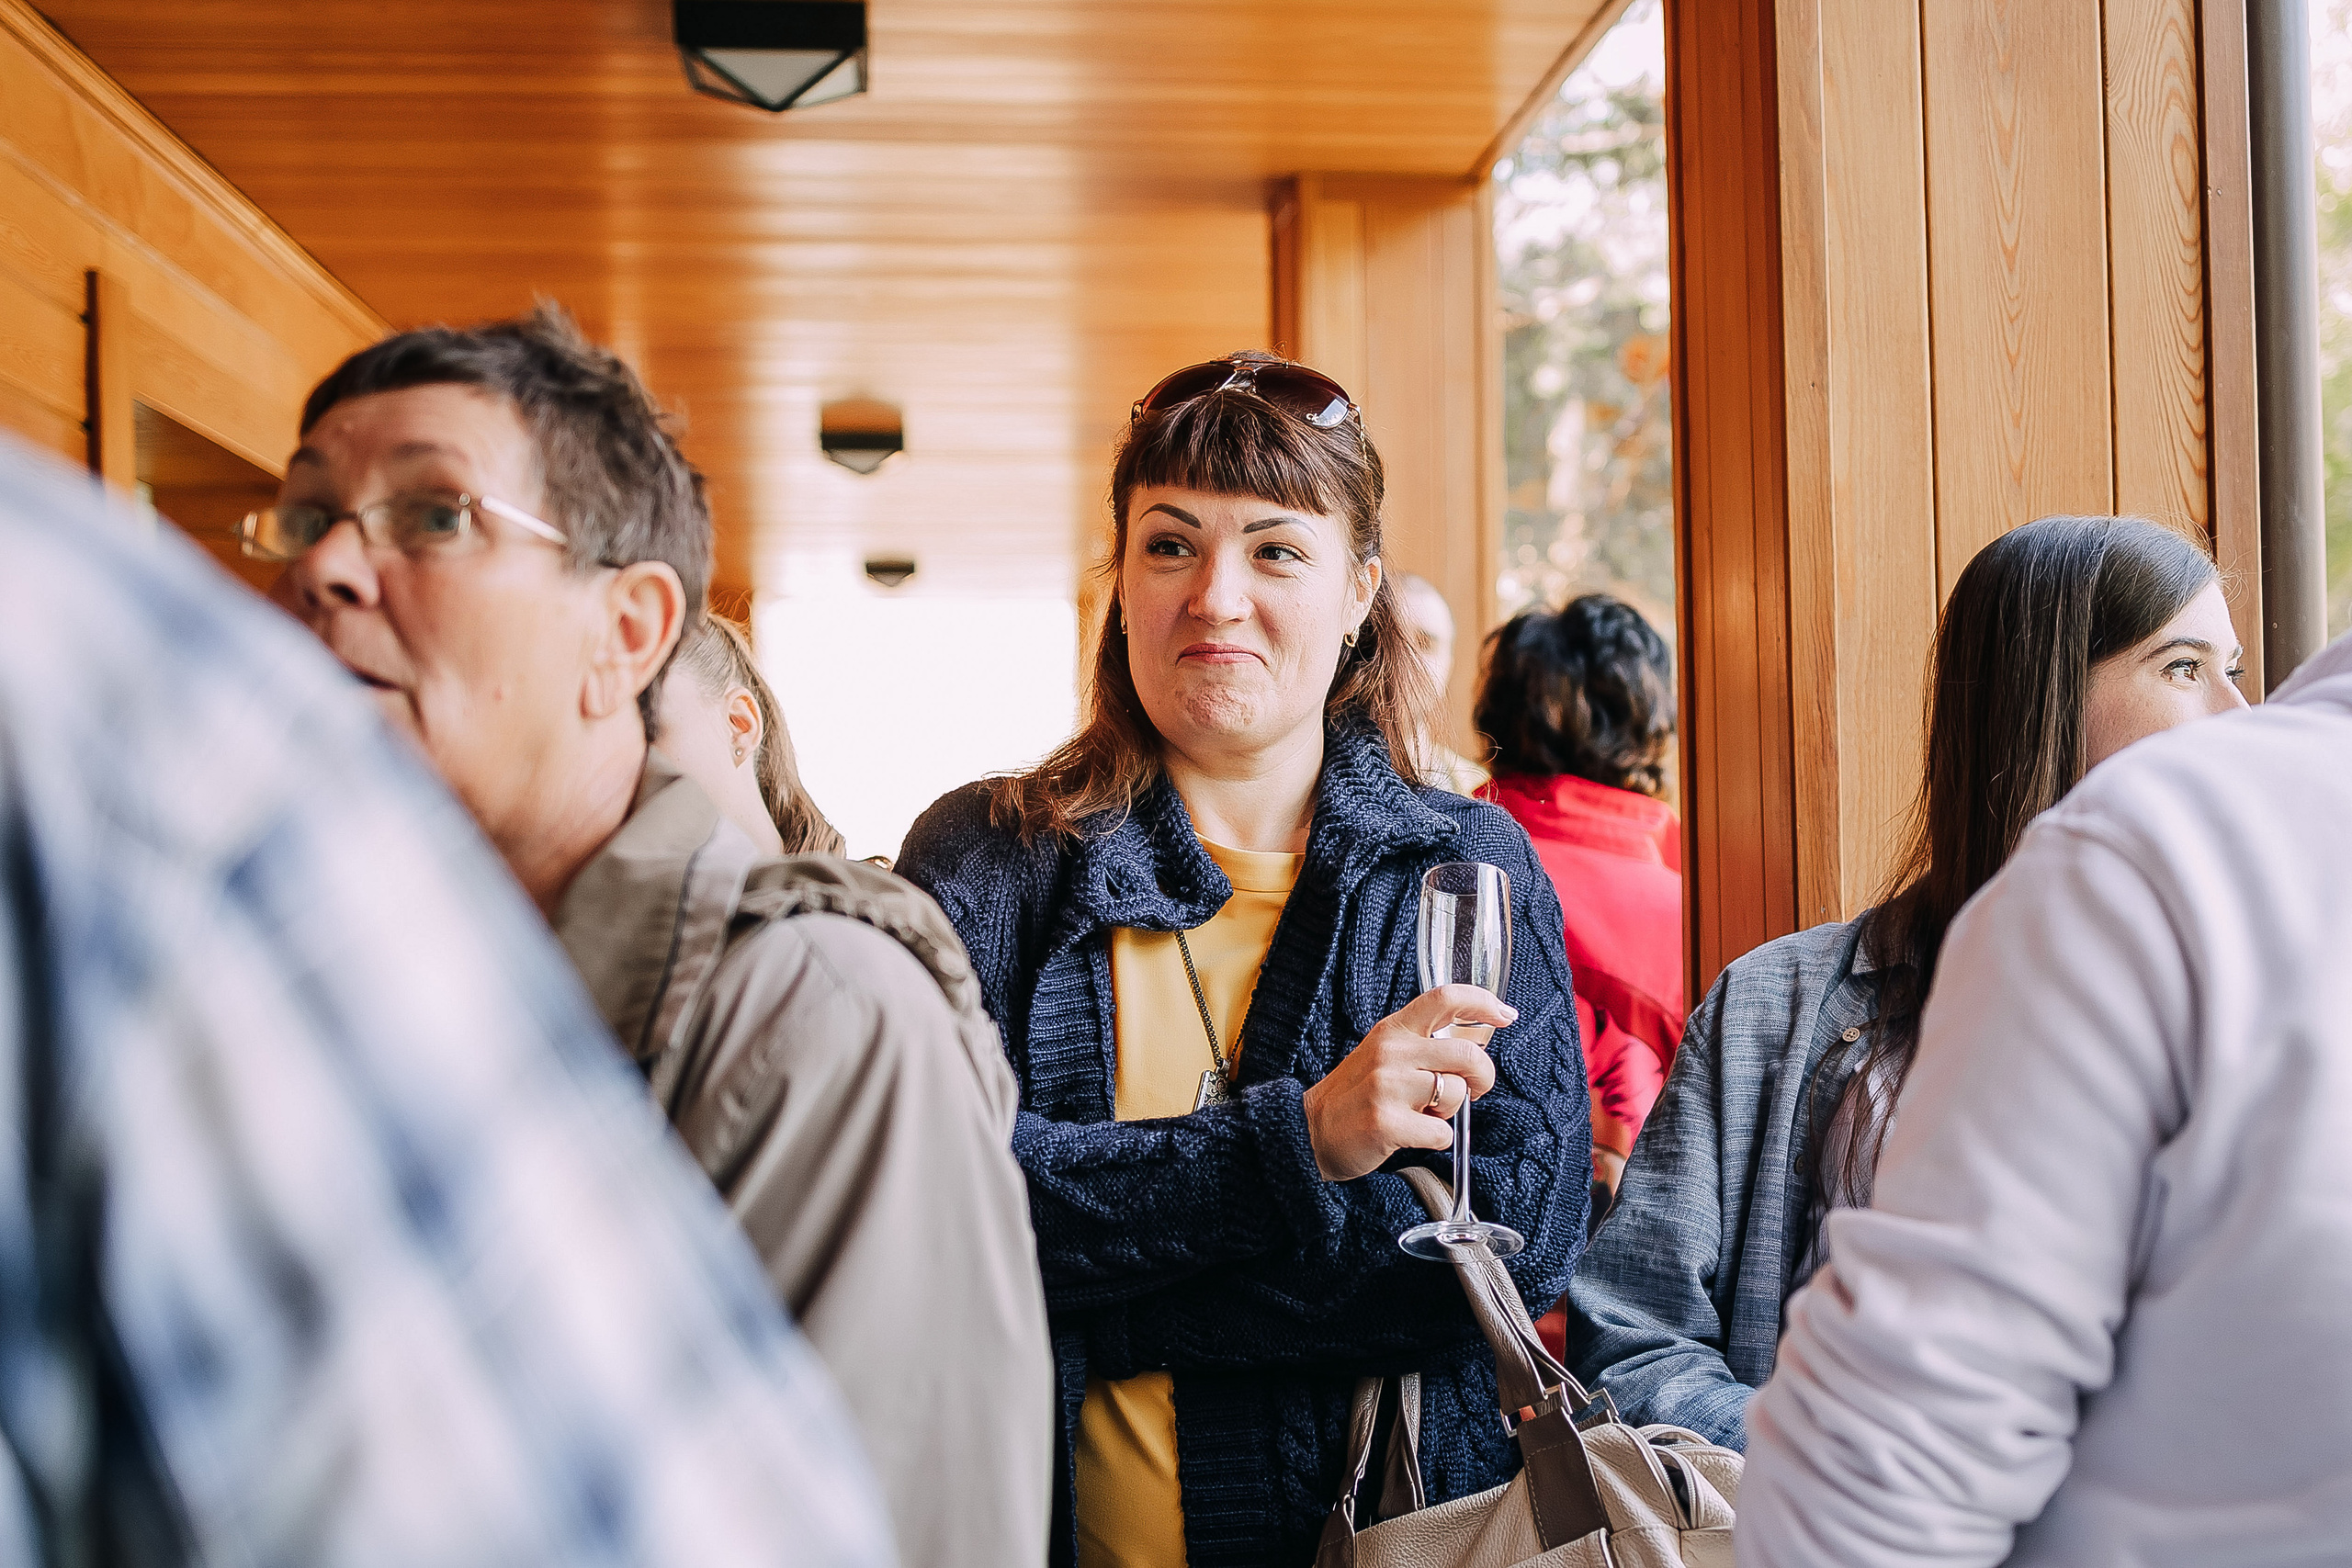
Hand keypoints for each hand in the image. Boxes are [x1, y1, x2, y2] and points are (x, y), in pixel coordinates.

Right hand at [1302, 984, 1515, 1181]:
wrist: (1309, 1132)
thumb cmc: (1355, 1096)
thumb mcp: (1383, 1055)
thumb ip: (1422, 1046)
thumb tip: (1474, 1046)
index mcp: (1393, 1030)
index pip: (1445, 998)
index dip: (1483, 1003)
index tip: (1506, 1015)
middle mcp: (1391, 1052)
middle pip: (1467, 1055)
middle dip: (1483, 1077)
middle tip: (1473, 1089)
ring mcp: (1388, 1086)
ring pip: (1456, 1094)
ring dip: (1450, 1112)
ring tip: (1423, 1115)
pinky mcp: (1387, 1122)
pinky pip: (1442, 1133)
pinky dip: (1436, 1139)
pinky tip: (1412, 1135)